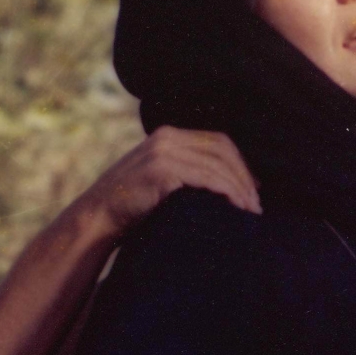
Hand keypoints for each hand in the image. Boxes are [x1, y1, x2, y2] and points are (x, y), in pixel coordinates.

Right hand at [78, 127, 260, 237]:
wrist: (97, 219)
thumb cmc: (132, 208)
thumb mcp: (160, 181)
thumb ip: (184, 172)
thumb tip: (221, 183)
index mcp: (167, 135)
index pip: (217, 141)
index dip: (241, 164)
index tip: (255, 189)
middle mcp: (166, 137)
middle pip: (221, 149)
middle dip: (245, 176)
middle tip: (257, 204)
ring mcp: (163, 152)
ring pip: (217, 164)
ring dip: (240, 188)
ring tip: (251, 211)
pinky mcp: (161, 170)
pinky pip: (205, 178)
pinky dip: (227, 192)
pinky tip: (236, 207)